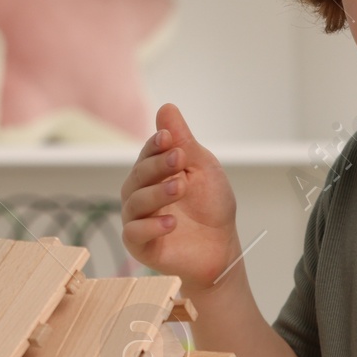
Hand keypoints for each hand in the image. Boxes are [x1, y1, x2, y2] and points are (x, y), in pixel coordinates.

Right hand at [121, 103, 239, 291]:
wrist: (220, 248)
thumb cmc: (212, 207)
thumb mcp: (203, 169)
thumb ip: (184, 141)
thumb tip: (166, 107)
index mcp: (154, 173)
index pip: (148, 153)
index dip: (156, 144)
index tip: (169, 137)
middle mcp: (140, 193)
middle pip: (139, 175)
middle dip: (158, 165)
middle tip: (179, 159)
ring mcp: (138, 219)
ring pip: (136, 202)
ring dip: (158, 192)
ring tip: (180, 188)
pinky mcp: (139, 245)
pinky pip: (135, 232)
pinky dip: (152, 226)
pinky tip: (171, 222)